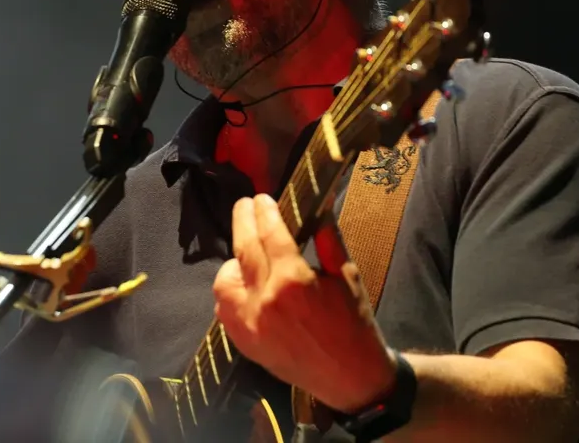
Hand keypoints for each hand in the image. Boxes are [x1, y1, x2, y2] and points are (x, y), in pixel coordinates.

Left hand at [213, 194, 397, 412]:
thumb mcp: (347, 275)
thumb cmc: (354, 324)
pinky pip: (224, 308)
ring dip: (233, 260)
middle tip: (246, 205)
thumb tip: (319, 202)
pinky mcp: (244, 342)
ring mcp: (250, 324)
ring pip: (224, 280)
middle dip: (243, 219)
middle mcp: (265, 300)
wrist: (351, 379)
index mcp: (294, 280)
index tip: (262, 197)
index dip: (264, 210)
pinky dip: (231, 292)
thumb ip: (328, 236)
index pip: (269, 232)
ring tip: (248, 253)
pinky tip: (246, 285)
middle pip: (243, 247)